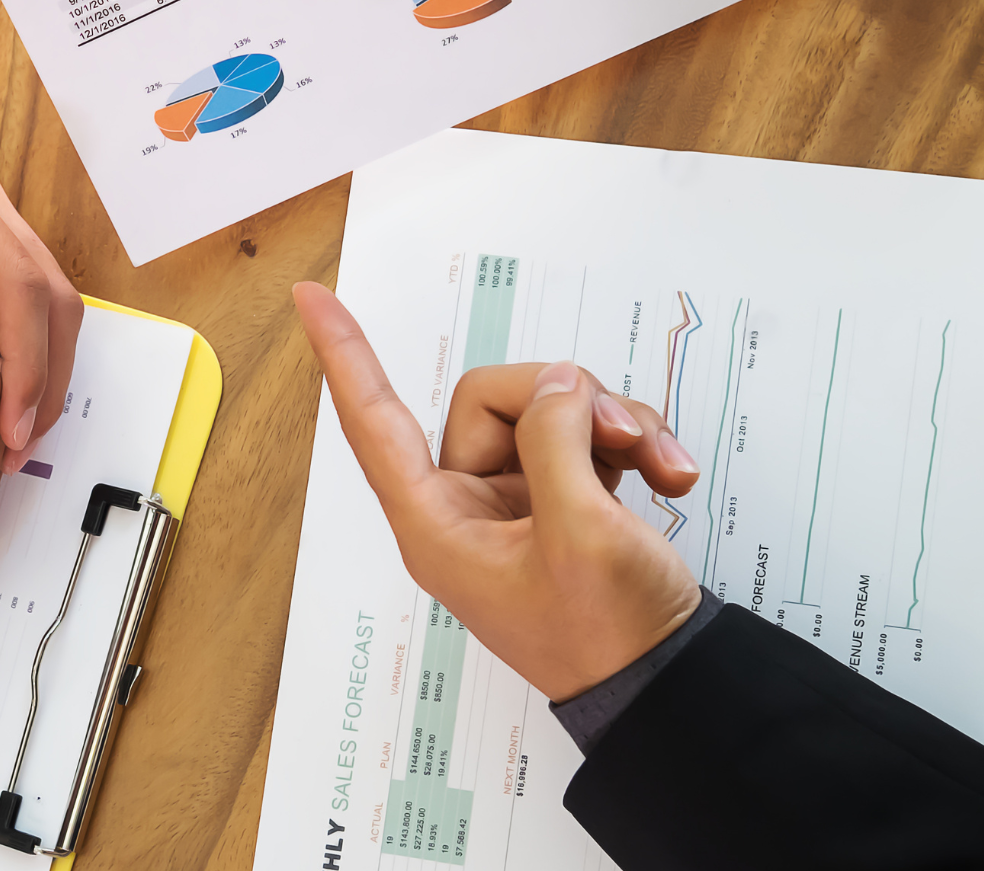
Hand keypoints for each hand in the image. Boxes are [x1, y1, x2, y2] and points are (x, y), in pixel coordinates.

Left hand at [0, 0, 82, 466]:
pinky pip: (8, 272)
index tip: (13, 425)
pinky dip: (12, 327)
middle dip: (47, 371)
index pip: (16, 285)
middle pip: (48, 290)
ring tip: (7, 423)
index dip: (25, 362)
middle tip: (19, 445)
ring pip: (37, 283)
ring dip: (36, 353)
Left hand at [294, 282, 700, 701]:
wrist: (670, 684)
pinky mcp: (566, 497)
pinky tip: (668, 475)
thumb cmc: (609, 636)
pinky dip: (631, 442)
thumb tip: (557, 386)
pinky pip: (585, 434)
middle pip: (493, 397)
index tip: (312, 299)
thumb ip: (557, 442)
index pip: (374, 423)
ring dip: (613, 422)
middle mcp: (468, 506)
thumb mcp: (582, 534)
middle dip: (566, 400)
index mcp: (438, 524)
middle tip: (621, 434)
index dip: (345, 356)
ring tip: (658, 463)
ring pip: (548, 408)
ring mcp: (519, 500)